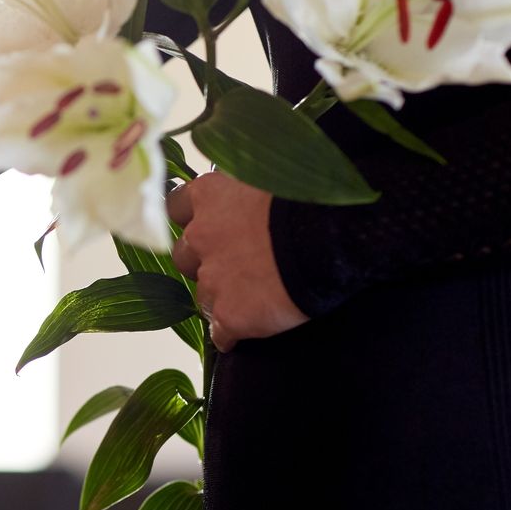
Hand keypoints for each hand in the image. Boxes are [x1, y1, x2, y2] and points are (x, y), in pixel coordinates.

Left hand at [166, 170, 306, 352]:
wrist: (333, 236)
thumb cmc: (312, 196)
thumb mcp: (271, 176)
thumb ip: (247, 188)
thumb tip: (251, 197)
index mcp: (210, 196)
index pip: (177, 207)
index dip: (192, 219)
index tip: (208, 224)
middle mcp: (201, 237)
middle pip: (184, 256)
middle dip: (203, 262)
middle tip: (237, 264)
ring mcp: (212, 279)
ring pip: (202, 296)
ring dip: (220, 298)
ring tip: (252, 299)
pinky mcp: (229, 316)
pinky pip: (220, 333)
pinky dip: (231, 334)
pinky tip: (247, 333)